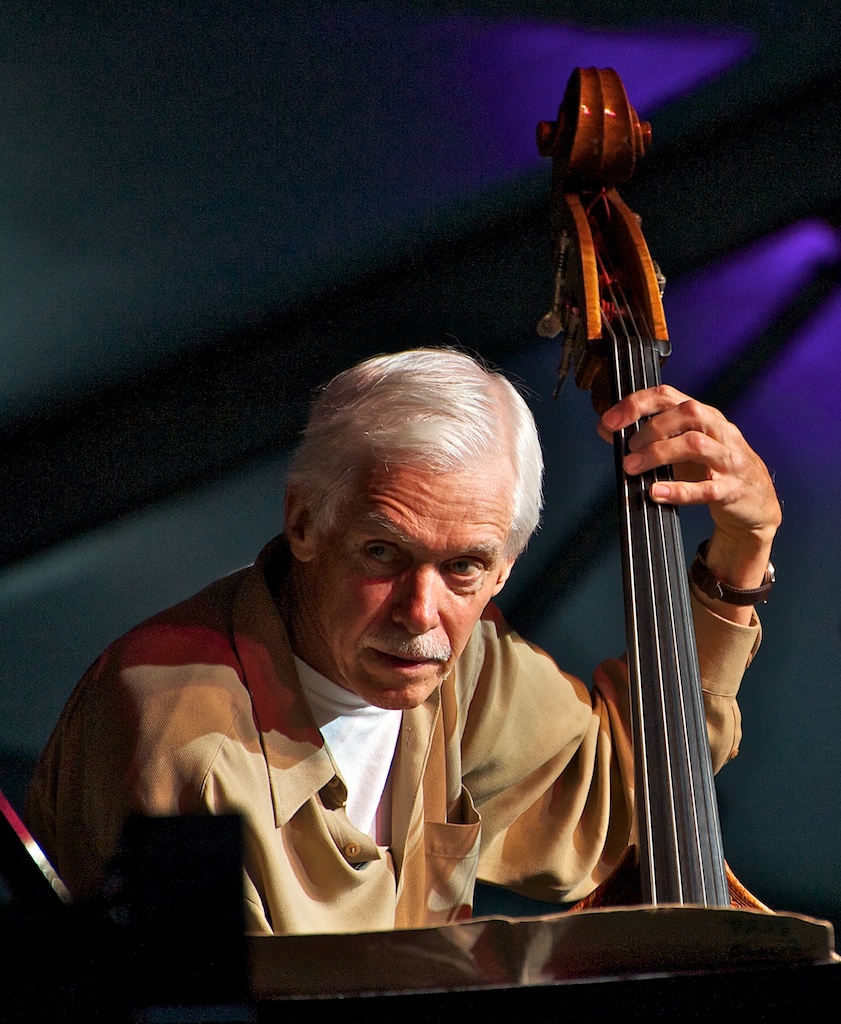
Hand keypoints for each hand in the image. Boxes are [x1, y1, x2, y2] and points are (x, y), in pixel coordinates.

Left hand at [600, 385, 781, 618]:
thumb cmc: (713, 470)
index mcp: (704, 416)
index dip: (636, 404)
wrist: (757, 504)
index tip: (609, 421)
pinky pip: (707, 488)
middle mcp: (719, 431)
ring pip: (696, 444)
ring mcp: (729, 459)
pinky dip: (678, 490)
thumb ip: (649, 436)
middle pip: (687, 413)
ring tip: (633, 467)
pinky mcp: (733, 489)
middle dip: (650, 428)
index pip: (668, 395)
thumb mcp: (682, 447)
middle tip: (627, 448)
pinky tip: (656, 493)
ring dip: (658, 454)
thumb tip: (605, 428)